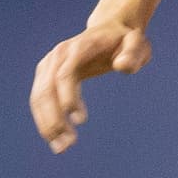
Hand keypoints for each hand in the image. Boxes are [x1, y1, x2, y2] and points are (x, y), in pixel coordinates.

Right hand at [30, 21, 151, 152]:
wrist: (109, 29)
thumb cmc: (126, 40)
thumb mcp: (139, 44)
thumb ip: (134, 54)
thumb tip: (122, 67)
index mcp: (79, 47)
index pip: (66, 73)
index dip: (69, 96)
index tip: (80, 120)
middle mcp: (58, 55)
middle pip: (47, 88)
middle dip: (54, 118)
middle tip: (68, 144)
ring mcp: (49, 64)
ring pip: (39, 97)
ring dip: (46, 124)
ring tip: (61, 148)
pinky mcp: (46, 74)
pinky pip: (40, 99)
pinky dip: (44, 119)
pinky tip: (56, 138)